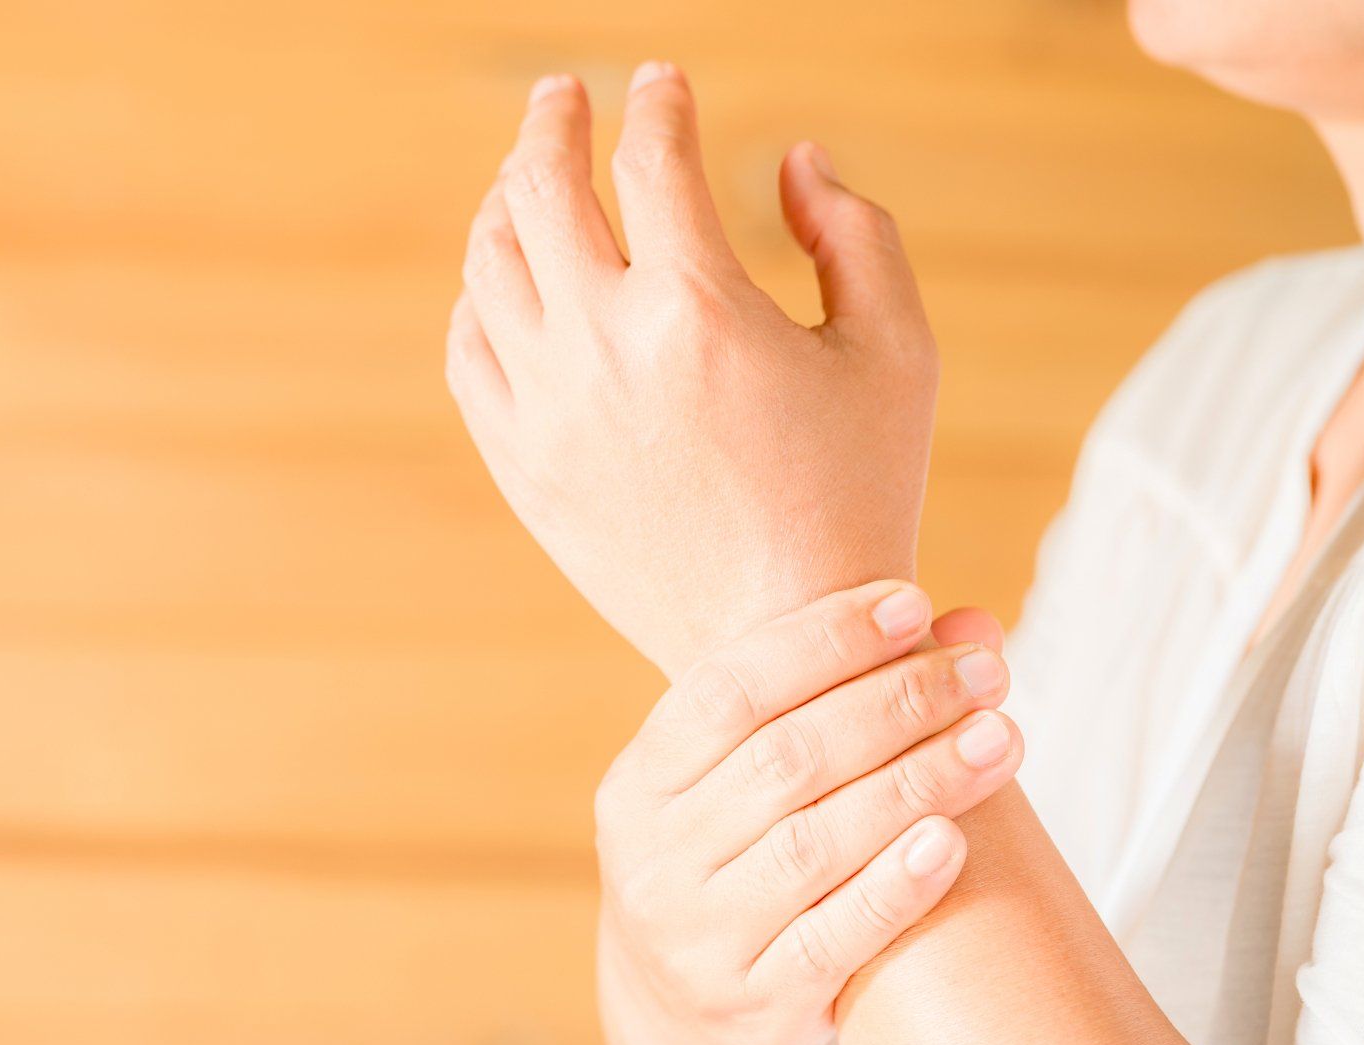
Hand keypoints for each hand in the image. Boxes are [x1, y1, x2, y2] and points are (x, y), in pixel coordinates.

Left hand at [446, 64, 938, 674]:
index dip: (658, 102)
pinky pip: (467, 352)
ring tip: (527, 179)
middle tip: (565, 98)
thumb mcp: (896, 352)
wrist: (783, 644)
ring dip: (505, 201)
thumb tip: (790, 159)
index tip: (662, 82)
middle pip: (540, 187)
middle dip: (553, 121)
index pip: (652, 159)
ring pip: (487, 265)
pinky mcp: (519, 465)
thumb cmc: (857, 494)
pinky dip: (479, 299)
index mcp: (698, 309)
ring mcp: (545, 411)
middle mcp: (602, 349)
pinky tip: (506, 282)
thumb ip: (854, 233)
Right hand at [593, 581, 1020, 1044]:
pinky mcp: (753, 1006)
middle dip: (897, 703)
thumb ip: (829, 704)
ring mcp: (696, 937)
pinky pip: (833, 938)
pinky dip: (895, 885)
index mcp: (638, 782)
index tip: (914, 604)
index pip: (726, 688)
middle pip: (785, 759)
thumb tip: (972, 624)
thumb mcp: (737, 788)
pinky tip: (953, 840)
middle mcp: (653, 857)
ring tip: (1002, 739)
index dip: (822, 640)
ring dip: (919, 781)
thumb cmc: (734, 867)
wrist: (683, 1024)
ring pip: (815, 843)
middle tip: (987, 674)